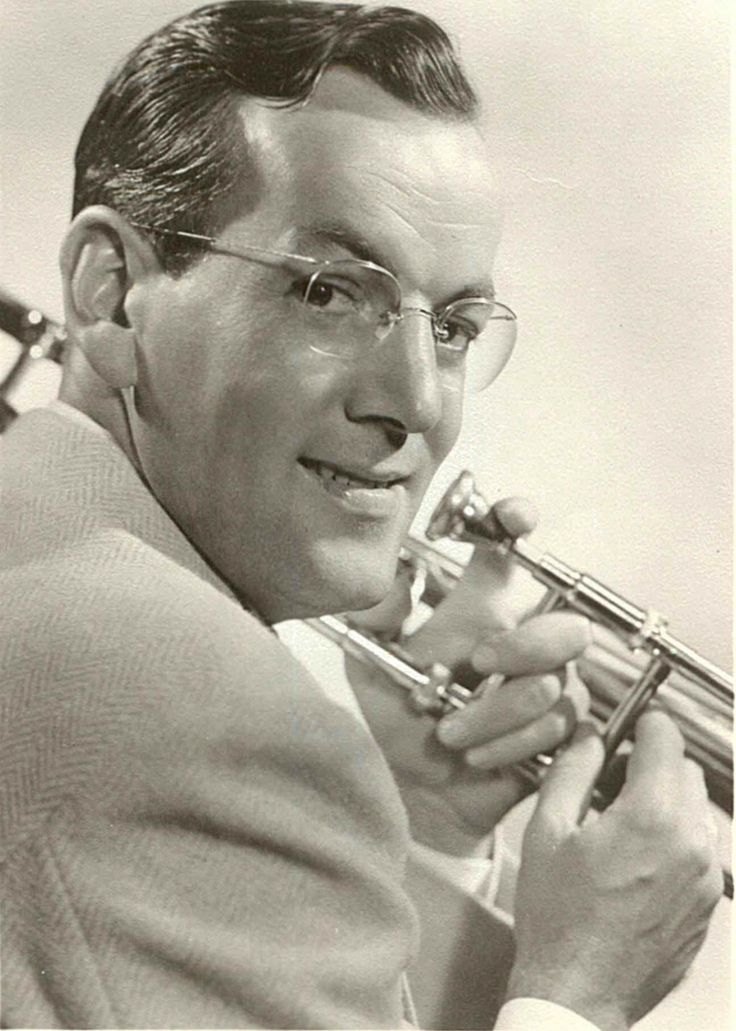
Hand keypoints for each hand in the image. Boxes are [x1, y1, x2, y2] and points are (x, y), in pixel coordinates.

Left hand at [346, 496, 590, 854]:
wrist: (414, 790)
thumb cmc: (397, 717)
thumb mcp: (370, 661)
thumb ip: (378, 615)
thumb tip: (397, 574)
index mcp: (478, 609)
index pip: (507, 553)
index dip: (518, 524)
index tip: (515, 518)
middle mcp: (522, 641)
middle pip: (564, 624)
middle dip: (525, 646)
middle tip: (478, 664)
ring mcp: (550, 686)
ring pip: (553, 685)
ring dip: (493, 715)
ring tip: (449, 734)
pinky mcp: (561, 733)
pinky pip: (556, 729)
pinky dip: (506, 745)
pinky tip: (474, 756)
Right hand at [507, 711, 722, 1030]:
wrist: (578, 993)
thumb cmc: (557, 921)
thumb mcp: (546, 830)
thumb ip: (572, 769)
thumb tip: (589, 735)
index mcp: (650, 819)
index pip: (666, 740)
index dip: (643, 724)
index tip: (630, 725)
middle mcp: (690, 845)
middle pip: (686, 772)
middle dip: (652, 765)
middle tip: (612, 781)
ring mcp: (706, 879)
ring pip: (696, 811)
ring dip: (665, 802)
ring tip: (620, 827)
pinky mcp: (709, 905)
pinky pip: (699, 849)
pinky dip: (674, 840)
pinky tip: (634, 861)